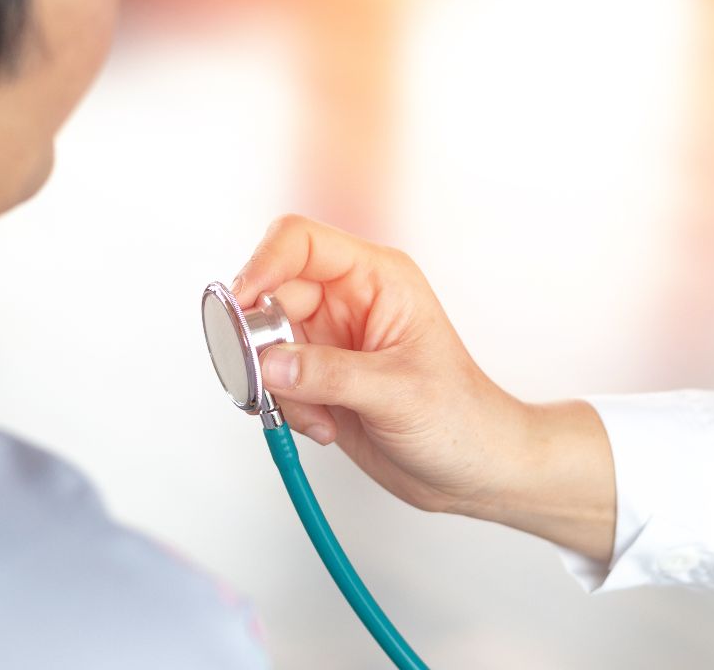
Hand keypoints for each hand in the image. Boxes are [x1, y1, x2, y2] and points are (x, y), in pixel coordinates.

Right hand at [232, 215, 613, 559]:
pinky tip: (325, 426)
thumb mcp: (397, 392)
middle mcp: (346, 301)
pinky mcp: (316, 377)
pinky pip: (273, 380)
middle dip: (263, 344)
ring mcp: (328, 340)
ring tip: (320, 416)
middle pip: (270, 296)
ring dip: (279, 386)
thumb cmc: (461, 418)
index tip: (240, 302)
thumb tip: (268, 363)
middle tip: (269, 380)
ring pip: (264, 344)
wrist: (474, 470)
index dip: (263, 264)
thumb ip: (328, 374)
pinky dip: (286, 408)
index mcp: (375, 278)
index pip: (300, 243)